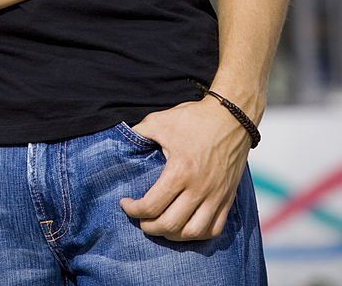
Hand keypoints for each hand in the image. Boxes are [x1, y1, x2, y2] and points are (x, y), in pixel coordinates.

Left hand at [119, 96, 251, 239]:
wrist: (231, 117)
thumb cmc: (194, 119)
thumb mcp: (160, 120)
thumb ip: (139, 132)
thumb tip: (123, 140)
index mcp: (179, 172)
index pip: (151, 206)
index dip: (133, 210)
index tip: (125, 203)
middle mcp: (199, 189)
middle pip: (170, 225)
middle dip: (148, 226)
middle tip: (140, 218)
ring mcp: (216, 196)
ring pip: (192, 233)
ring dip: (172, 235)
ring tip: (160, 225)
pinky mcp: (227, 198)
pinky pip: (214, 230)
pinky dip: (197, 234)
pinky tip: (185, 227)